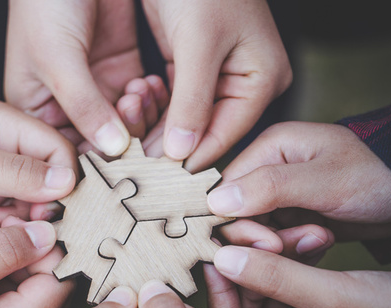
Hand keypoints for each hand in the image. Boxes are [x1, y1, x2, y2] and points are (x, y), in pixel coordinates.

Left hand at [0, 100, 76, 240]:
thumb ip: (13, 172)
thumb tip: (68, 182)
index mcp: (6, 128)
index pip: (60, 154)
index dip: (66, 184)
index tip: (52, 212)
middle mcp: (3, 158)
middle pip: (46, 193)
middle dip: (29, 217)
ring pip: (21, 219)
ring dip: (0, 233)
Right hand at [6, 0, 140, 155]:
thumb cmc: (43, 4)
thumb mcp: (57, 59)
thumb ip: (85, 105)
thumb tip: (113, 148)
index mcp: (36, 110)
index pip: (66, 151)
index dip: (94, 162)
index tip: (122, 167)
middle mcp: (67, 105)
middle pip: (100, 142)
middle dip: (123, 138)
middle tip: (140, 130)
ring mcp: (96, 88)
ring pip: (126, 123)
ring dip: (140, 114)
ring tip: (139, 91)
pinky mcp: (120, 69)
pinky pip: (142, 98)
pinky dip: (152, 96)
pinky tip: (151, 82)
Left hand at [142, 0, 290, 170]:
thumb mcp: (198, 43)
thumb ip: (192, 100)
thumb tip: (181, 152)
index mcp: (261, 79)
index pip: (225, 134)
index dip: (192, 158)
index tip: (159, 180)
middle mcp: (244, 83)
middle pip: (205, 131)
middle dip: (172, 147)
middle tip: (137, 169)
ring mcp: (218, 78)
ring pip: (187, 120)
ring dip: (159, 131)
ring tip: (129, 149)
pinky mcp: (193, 71)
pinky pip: (174, 103)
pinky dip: (155, 111)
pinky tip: (133, 122)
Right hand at [207, 122, 390, 240]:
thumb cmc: (377, 177)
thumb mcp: (326, 181)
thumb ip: (270, 188)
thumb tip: (215, 202)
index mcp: (269, 148)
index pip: (225, 191)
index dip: (238, 222)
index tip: (269, 242)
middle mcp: (267, 169)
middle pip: (238, 215)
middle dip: (267, 236)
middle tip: (305, 242)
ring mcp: (279, 195)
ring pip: (256, 231)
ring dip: (285, 244)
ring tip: (320, 239)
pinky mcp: (292, 215)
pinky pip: (275, 239)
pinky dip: (294, 247)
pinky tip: (319, 243)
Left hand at [207, 244, 390, 307]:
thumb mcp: (334, 296)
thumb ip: (277, 278)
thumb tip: (223, 257)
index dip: (218, 294)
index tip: (207, 256)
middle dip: (249, 270)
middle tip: (244, 235)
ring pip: (265, 294)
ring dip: (271, 261)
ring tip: (280, 233)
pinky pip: (286, 287)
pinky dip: (290, 262)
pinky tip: (301, 239)